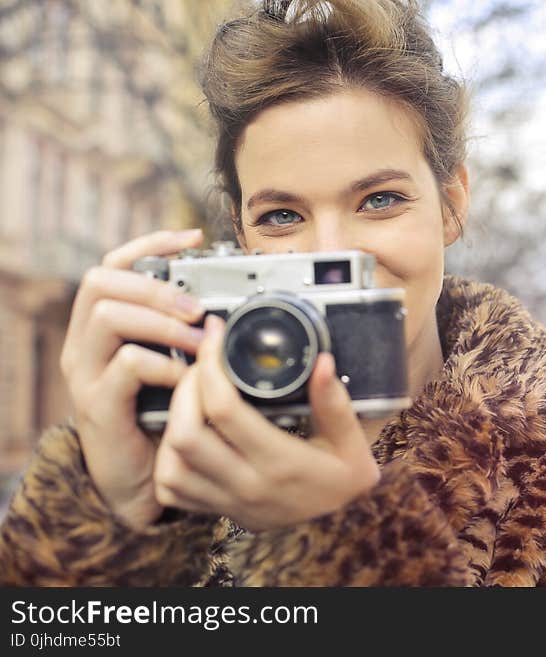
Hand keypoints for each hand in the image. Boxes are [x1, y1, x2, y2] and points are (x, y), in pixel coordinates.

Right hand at [59, 229, 206, 529]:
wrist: (140, 480)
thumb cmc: (161, 417)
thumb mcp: (172, 365)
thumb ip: (183, 334)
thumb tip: (223, 301)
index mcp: (102, 326)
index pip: (112, 265)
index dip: (149, 244)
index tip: (192, 238)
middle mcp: (85, 343)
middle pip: (102, 281)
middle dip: (156, 286)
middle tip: (197, 307)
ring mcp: (87, 373)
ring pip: (109, 317)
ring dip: (163, 322)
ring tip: (200, 340)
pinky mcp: (98, 405)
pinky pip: (126, 365)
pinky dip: (163, 364)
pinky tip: (185, 377)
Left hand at [153, 314, 380, 530]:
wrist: (342, 527)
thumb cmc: (346, 481)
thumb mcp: (353, 442)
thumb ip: (335, 403)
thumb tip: (321, 362)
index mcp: (281, 462)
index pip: (225, 410)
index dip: (211, 366)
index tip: (215, 336)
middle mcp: (248, 485)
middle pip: (185, 434)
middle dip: (183, 388)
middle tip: (201, 363)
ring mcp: (229, 502)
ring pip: (171, 465)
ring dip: (172, 423)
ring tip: (192, 395)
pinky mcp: (219, 512)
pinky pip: (172, 491)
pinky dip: (169, 459)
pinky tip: (187, 434)